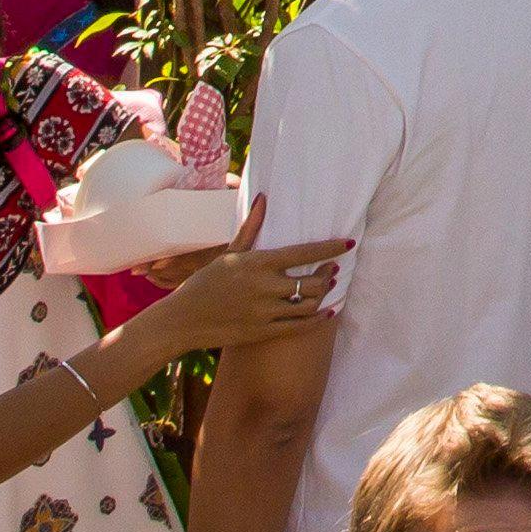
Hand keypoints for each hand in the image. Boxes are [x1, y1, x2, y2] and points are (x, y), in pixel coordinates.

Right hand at [126, 206, 354, 365]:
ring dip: (323, 295)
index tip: (348, 243)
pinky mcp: (263, 333)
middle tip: (332, 269)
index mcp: (257, 263)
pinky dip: (318, 319)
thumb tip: (263, 198)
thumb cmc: (205, 283)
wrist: (182, 320)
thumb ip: (251, 228)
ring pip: (309, 305)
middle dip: (328, 274)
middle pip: (312, 282)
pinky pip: (299, 327)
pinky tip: (327, 312)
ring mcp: (264, 312)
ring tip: (327, 286)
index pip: (304, 253)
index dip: (329, 248)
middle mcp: (264, 287)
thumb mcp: (229, 254)